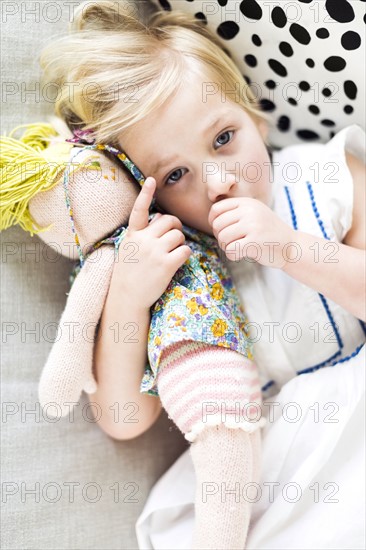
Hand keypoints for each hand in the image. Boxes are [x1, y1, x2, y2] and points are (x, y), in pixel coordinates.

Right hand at [113, 177, 191, 308]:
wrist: (126, 297)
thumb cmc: (129, 274)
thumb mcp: (128, 249)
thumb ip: (142, 234)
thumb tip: (162, 220)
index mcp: (132, 235)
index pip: (139, 210)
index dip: (145, 194)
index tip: (152, 180)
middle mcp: (143, 240)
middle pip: (169, 221)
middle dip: (175, 227)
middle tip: (173, 238)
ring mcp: (155, 252)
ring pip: (179, 235)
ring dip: (180, 242)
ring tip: (172, 253)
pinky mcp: (166, 264)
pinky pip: (185, 250)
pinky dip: (185, 254)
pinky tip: (177, 261)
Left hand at [208, 197, 295, 268]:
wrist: (292, 246)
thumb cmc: (268, 233)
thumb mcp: (254, 214)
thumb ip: (236, 212)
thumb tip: (211, 219)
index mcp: (247, 203)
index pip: (216, 209)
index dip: (213, 222)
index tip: (222, 230)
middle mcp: (249, 211)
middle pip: (217, 225)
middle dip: (221, 237)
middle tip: (232, 242)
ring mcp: (253, 225)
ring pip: (222, 238)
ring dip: (226, 247)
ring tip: (238, 248)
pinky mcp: (255, 242)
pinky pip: (230, 250)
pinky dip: (233, 255)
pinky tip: (242, 254)